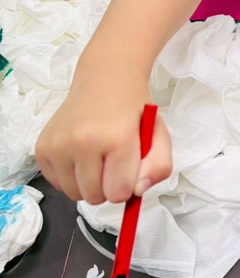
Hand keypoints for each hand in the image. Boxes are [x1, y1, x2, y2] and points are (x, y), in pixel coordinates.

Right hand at [35, 70, 172, 204]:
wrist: (105, 80)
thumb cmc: (132, 110)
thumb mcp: (159, 136)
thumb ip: (159, 168)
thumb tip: (137, 192)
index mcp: (117, 139)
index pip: (118, 193)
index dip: (127, 185)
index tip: (128, 167)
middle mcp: (82, 142)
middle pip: (94, 197)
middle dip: (107, 187)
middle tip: (113, 162)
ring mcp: (58, 145)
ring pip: (74, 194)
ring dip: (87, 184)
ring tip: (97, 158)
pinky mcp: (42, 148)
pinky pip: (56, 184)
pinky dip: (70, 177)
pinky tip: (81, 156)